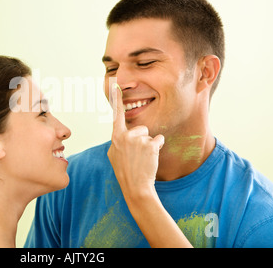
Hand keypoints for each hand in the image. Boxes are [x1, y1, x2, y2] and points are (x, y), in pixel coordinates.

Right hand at [106, 83, 191, 247]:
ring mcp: (138, 140)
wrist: (135, 187)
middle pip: (140, 129)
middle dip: (141, 140)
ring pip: (149, 135)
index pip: (116, 114)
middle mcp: (126, 136)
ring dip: (149, 146)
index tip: (115, 84)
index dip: (116, 98)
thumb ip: (117, 140)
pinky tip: (151, 159)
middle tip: (136, 156)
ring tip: (143, 159)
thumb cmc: (125, 171)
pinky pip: (158, 140)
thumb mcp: (114, 154)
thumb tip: (119, 132)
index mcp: (116, 137)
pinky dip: (157, 149)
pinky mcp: (151, 145)